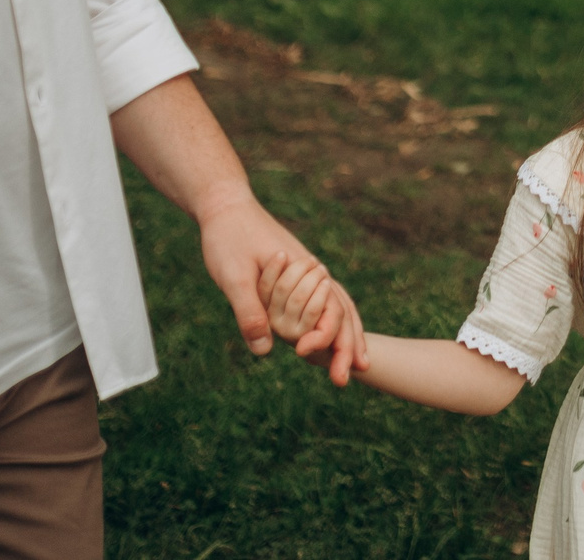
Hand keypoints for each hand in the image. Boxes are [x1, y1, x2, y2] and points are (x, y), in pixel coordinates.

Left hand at [198, 197, 367, 386]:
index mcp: (303, 271)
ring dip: (348, 335)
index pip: (331, 310)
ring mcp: (309, 271)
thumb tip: (265, 351)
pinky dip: (335, 320)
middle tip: (345, 379)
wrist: (227, 205)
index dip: (327, 340)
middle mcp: (314, 271)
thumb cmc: (228, 238)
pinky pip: (327, 299)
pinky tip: (331, 334)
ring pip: (340, 304)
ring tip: (356, 363)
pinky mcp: (298, 272)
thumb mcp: (233, 276)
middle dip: (349, 345)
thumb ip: (249, 311)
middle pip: (344, 310)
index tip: (313, 361)